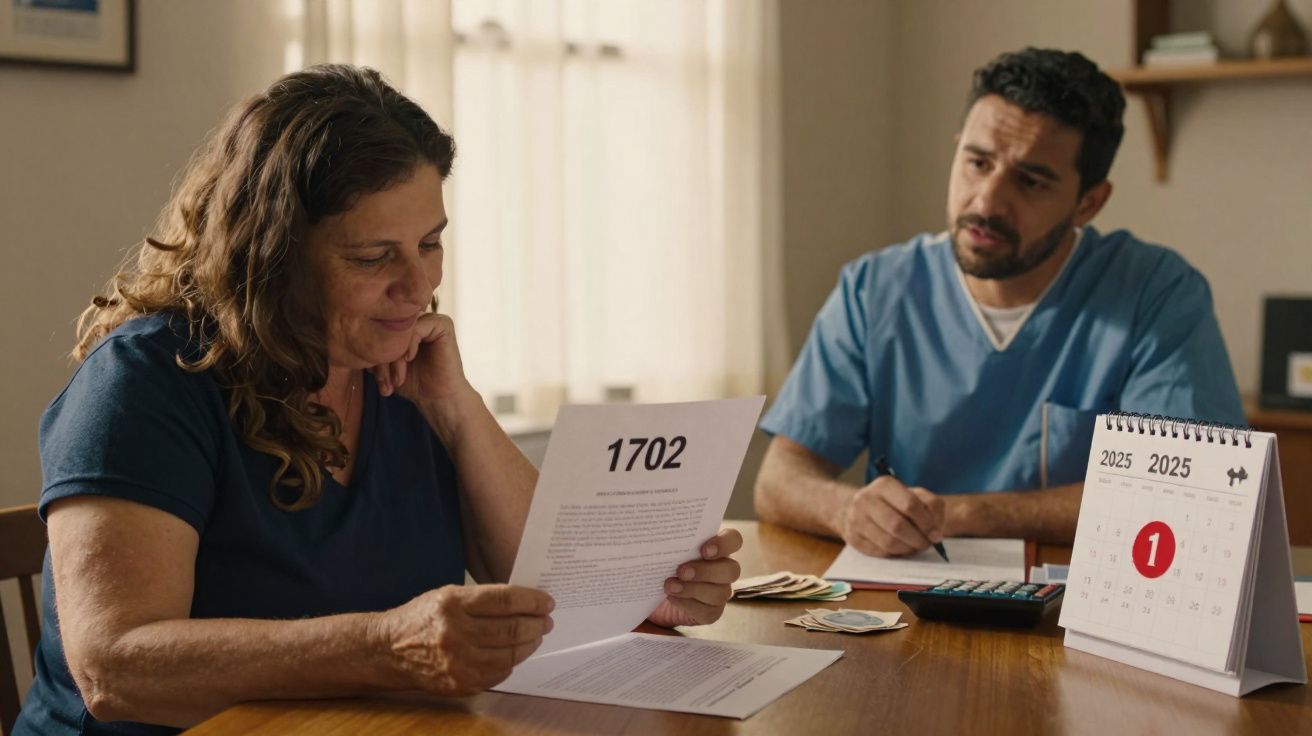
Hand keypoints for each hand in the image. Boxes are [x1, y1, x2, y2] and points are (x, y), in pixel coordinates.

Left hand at [372, 312, 471, 403]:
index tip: (377, 379)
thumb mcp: (385, 365)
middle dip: (382, 356)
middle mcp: (419, 319)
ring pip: (401, 329)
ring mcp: (432, 320)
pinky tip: (409, 360)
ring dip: (394, 354)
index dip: (374, 352)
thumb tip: (351, 339)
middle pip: (389, 327)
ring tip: (396, 377)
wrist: (438, 399)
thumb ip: (373, 350)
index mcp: (406, 326)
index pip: (381, 328)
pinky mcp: (443, 325)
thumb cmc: (413, 384)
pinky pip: (417, 327)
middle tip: (384, 380)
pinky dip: (409, 345)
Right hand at [376, 584, 553, 696]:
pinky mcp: (460, 684)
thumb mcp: (448, 595)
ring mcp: (458, 663)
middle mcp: (455, 634)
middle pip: (511, 629)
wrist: (389, 650)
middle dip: (536, 623)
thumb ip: (483, 598)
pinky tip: (515, 652)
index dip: (531, 600)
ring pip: (510, 655)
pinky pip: (498, 673)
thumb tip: (524, 603)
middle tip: (546, 619)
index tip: (546, 601)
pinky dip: (512, 662)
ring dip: (530, 644)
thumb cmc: (423, 618)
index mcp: (452, 604)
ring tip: (536, 635)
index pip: (505, 600)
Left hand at [647, 528, 742, 627]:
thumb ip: (671, 540)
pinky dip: (688, 605)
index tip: (704, 550)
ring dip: (693, 589)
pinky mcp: (711, 612)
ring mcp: (720, 592)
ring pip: (720, 593)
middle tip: (681, 571)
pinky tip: (672, 598)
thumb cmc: (663, 564)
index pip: (734, 540)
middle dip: (705, 571)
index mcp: (717, 548)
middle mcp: (724, 570)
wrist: (653, 592)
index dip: (724, 544)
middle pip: (731, 570)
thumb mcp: (666, 549)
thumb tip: (659, 530)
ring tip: (670, 586)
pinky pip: (707, 612)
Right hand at [841, 476, 944, 556]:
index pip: (910, 505)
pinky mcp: (853, 537)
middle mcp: (866, 499)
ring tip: (914, 547)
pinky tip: (899, 548)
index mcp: (884, 484)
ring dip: (907, 549)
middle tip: (926, 544)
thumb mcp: (914, 494)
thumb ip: (931, 506)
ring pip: (889, 542)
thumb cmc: (893, 502)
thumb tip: (935, 532)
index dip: (927, 523)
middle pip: (898, 526)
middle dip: (917, 539)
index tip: (936, 535)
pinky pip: (879, 552)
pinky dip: (894, 554)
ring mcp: (856, 518)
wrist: (858, 507)